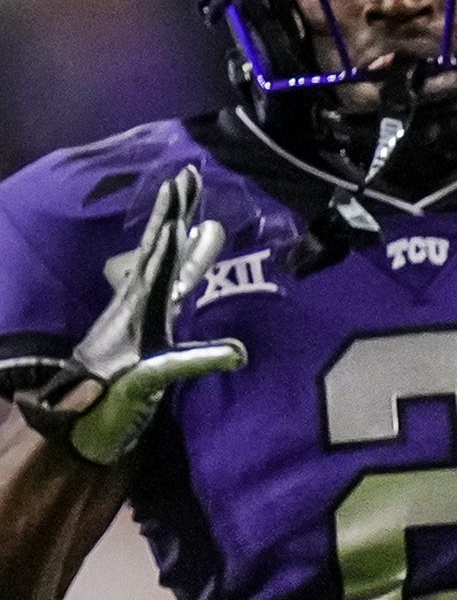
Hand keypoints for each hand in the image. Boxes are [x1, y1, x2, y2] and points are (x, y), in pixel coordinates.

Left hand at [17, 167, 244, 462]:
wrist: (74, 423)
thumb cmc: (109, 404)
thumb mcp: (147, 384)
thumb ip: (186, 364)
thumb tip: (238, 352)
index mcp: (138, 312)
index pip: (159, 263)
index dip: (172, 232)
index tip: (180, 196)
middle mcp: (134, 302)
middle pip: (157, 247)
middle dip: (172, 211)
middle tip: (187, 176)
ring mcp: (135, 310)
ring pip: (160, 260)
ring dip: (177, 228)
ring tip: (194, 204)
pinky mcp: (141, 321)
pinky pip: (164, 279)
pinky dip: (179, 258)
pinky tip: (187, 249)